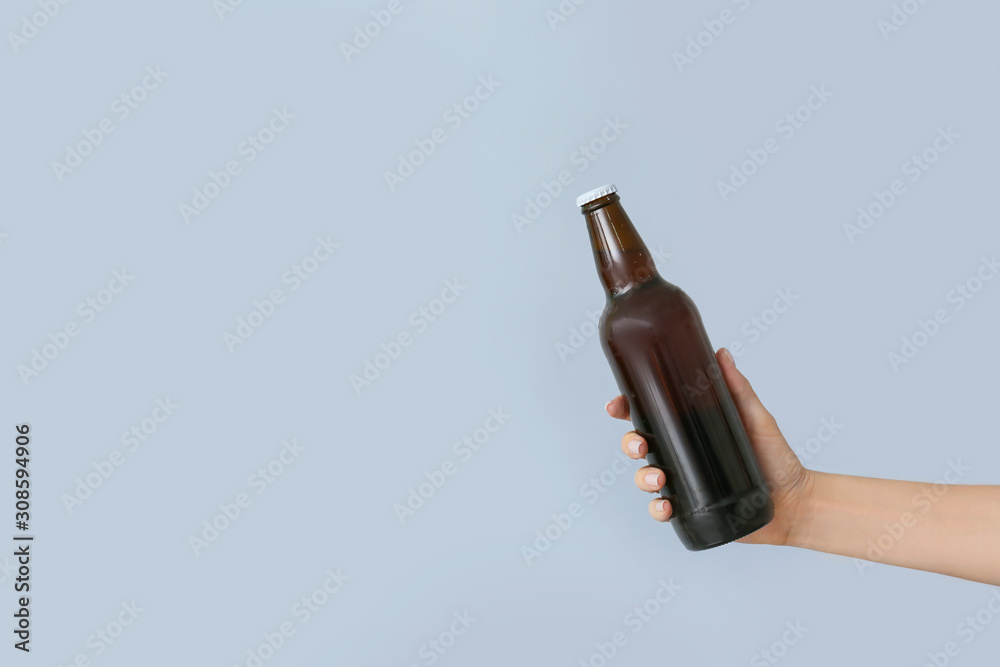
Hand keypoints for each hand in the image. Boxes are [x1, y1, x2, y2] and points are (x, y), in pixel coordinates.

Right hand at [606, 348, 813, 545]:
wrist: (794, 502)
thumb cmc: (776, 459)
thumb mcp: (755, 418)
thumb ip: (737, 388)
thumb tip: (722, 353)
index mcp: (690, 429)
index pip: (651, 416)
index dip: (627, 409)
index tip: (617, 405)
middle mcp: (683, 455)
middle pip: (640, 445)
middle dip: (629, 443)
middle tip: (639, 445)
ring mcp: (684, 483)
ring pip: (645, 477)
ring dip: (642, 477)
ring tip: (659, 478)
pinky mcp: (690, 509)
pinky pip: (662, 510)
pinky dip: (657, 509)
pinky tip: (666, 505)